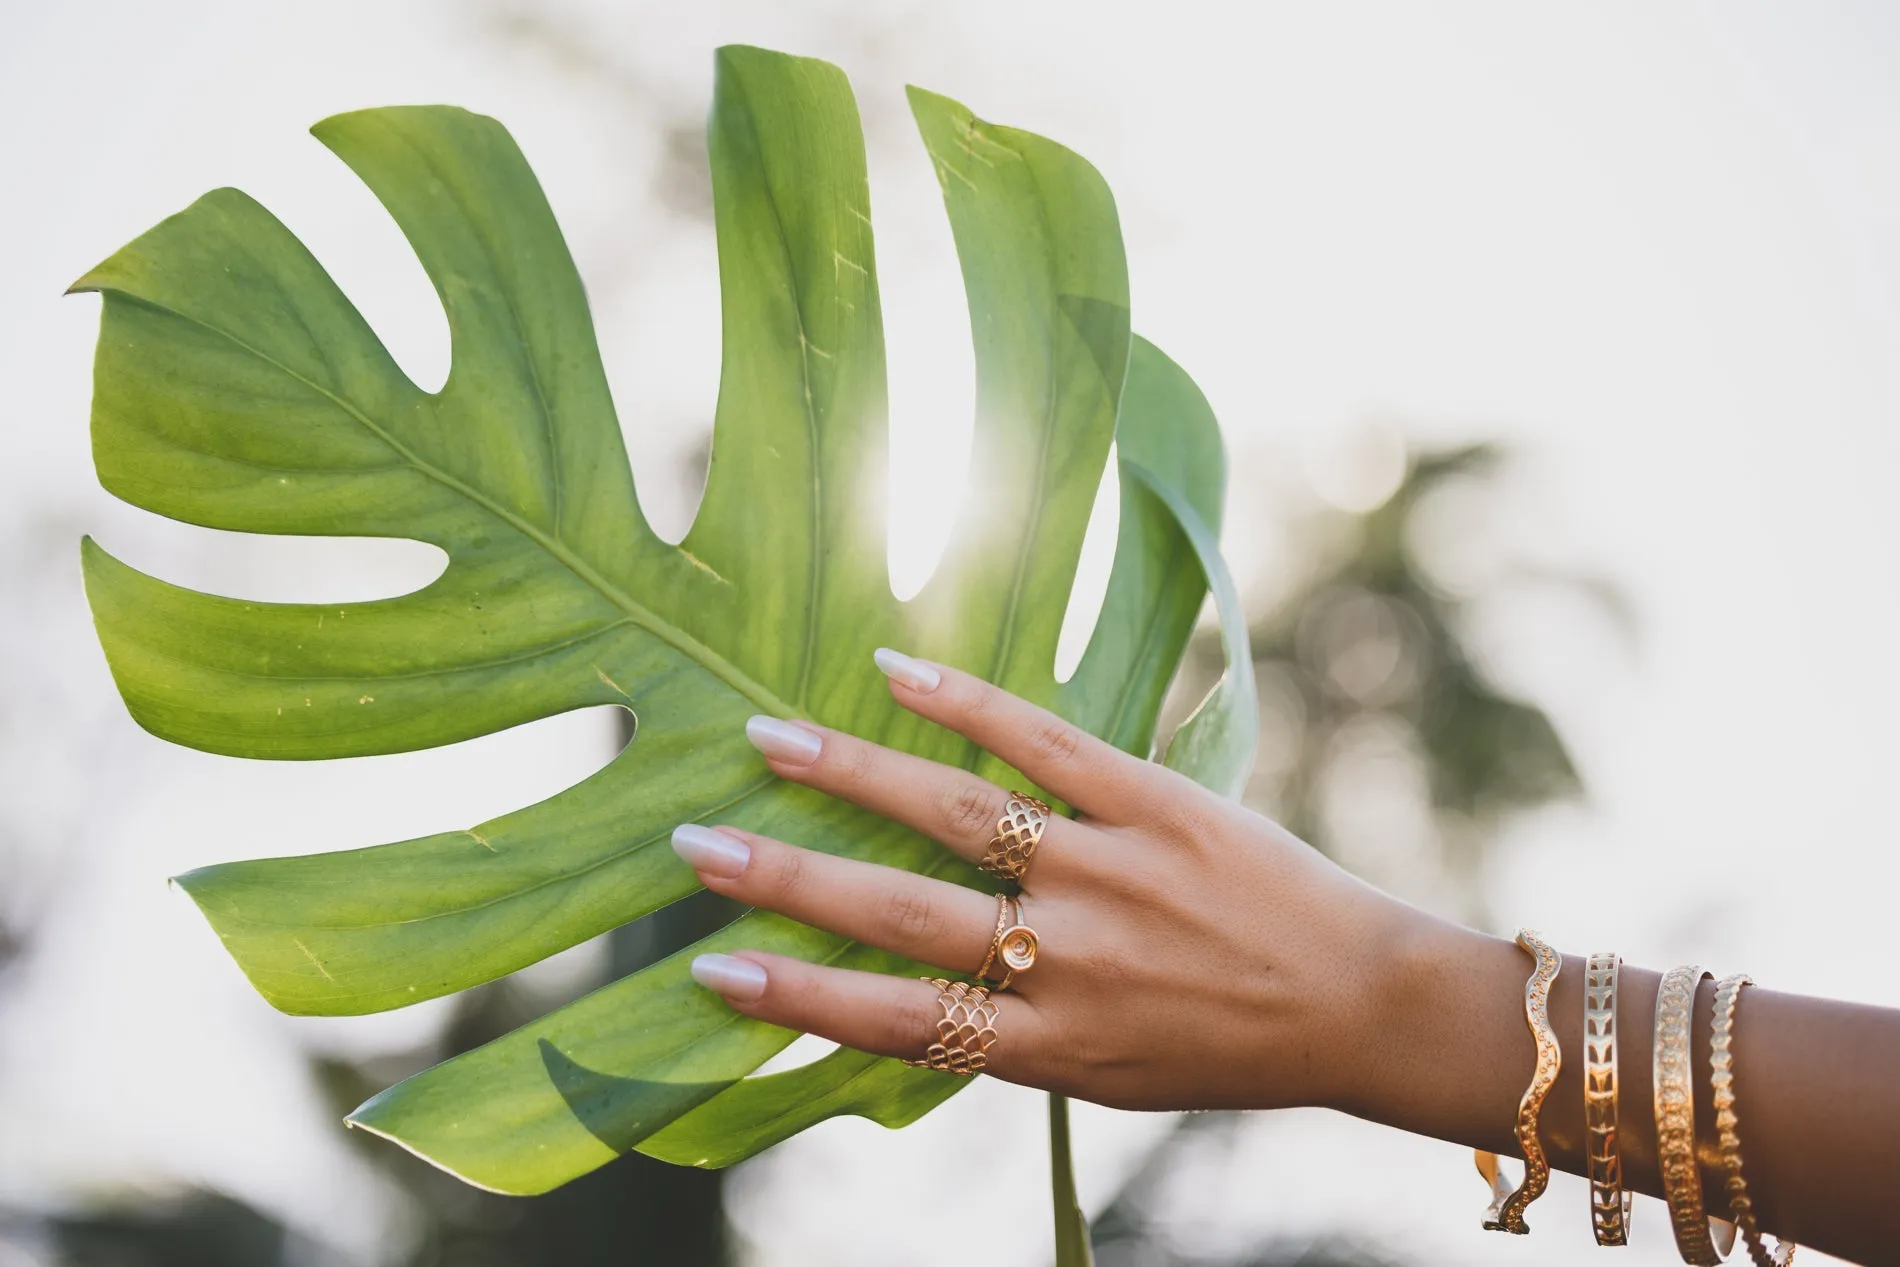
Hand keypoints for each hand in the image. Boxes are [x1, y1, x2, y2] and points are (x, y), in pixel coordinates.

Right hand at [672, 649, 1426, 1111]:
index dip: (797, 998)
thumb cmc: (1220, 1047)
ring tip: (765, 738)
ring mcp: (1113, 871)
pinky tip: (895, 671)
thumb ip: (1005, 1040)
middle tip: (695, 844)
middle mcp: (1069, 958)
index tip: (711, 970)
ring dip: (851, 773)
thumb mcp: (1103, 1075)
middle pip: (900, 914)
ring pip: (956, 815)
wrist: (1361, 1005)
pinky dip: (966, 702)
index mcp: (1049, 1044)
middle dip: (788, 879)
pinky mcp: (1159, 803)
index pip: (894, 1021)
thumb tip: (894, 1004)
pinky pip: (1048, 743)